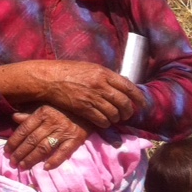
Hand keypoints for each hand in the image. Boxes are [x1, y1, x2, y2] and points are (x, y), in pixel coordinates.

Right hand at [0, 60, 144, 128]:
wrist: (49, 79)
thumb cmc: (68, 71)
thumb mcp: (89, 68)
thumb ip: (105, 75)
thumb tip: (121, 82)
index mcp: (104, 73)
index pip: (128, 86)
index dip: (138, 97)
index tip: (142, 103)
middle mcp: (101, 85)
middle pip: (124, 102)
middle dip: (128, 111)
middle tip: (127, 114)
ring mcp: (92, 97)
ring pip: (114, 113)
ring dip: (117, 118)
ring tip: (114, 118)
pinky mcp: (84, 108)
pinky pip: (102, 120)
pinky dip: (105, 123)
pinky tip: (103, 121)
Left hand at [6, 106, 89, 170]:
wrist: (87, 109)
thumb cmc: (62, 109)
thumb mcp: (45, 107)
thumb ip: (30, 114)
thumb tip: (14, 118)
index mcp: (42, 113)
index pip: (24, 129)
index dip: (14, 141)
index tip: (7, 151)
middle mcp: (51, 122)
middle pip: (32, 140)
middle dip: (20, 153)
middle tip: (12, 162)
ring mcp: (64, 131)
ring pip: (44, 147)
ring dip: (32, 158)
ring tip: (23, 166)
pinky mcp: (76, 139)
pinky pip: (64, 152)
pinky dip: (55, 160)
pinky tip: (46, 167)